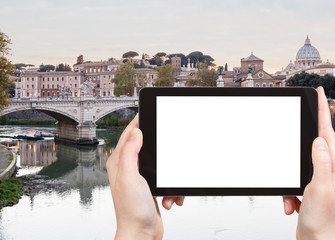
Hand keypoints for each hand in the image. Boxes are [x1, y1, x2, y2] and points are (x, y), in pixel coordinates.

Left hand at [106, 115, 183, 239]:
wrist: (142, 234)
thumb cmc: (132, 211)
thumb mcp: (130, 178)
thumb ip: (130, 153)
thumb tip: (136, 132)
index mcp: (120, 162)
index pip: (128, 134)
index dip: (138, 121)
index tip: (148, 111)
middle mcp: (128, 167)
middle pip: (146, 145)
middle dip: (161, 149)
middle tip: (169, 146)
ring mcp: (140, 176)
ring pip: (160, 162)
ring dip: (169, 175)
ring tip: (167, 190)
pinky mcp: (150, 186)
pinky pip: (166, 177)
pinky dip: (171, 187)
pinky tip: (169, 198)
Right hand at [283, 87, 334, 239]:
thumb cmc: (322, 220)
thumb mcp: (319, 189)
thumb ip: (320, 163)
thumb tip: (318, 141)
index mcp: (333, 166)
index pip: (327, 132)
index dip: (323, 111)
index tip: (319, 94)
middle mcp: (328, 169)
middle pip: (314, 142)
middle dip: (305, 134)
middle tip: (303, 117)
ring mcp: (318, 178)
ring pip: (298, 163)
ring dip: (290, 181)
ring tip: (293, 200)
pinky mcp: (308, 186)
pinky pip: (293, 180)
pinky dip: (288, 193)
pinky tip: (292, 205)